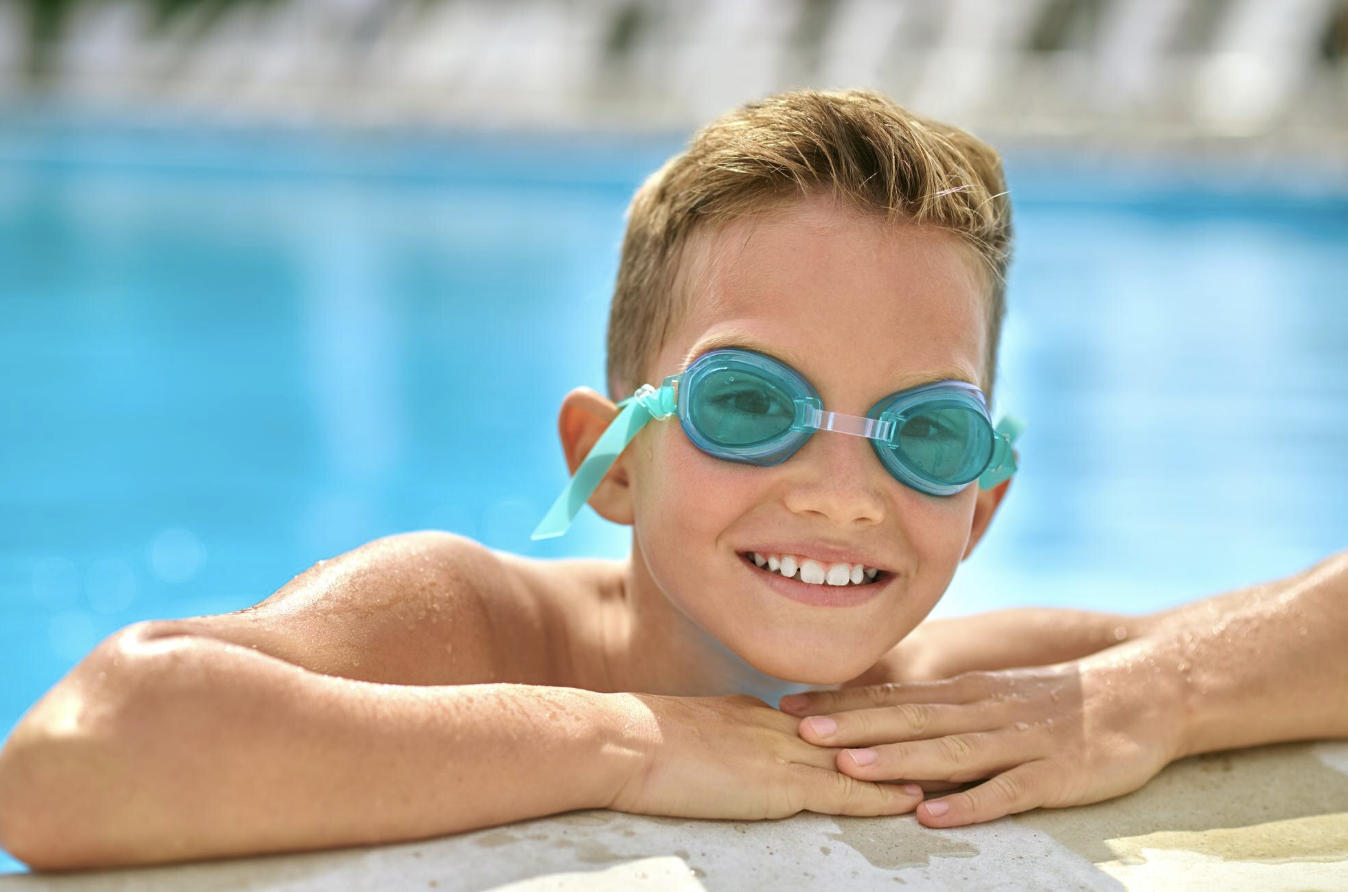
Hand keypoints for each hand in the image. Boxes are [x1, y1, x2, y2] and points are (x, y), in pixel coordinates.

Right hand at [604, 692, 925, 820]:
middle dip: (906, 737)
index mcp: (759, 714)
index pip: (829, 719)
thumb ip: (720, 741)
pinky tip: (914, 801)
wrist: (621, 741)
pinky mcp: (777, 785)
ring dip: (908, 765)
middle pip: (859, 732)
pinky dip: (882, 798)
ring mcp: (782, 753)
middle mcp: (780, 727)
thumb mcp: (690, 733)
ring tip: (954, 767)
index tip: (907, 722)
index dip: (870, 723)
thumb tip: (728, 754)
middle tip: (950, 735)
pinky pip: (842, 793)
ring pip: (862, 760)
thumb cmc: (636, 742)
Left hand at [779, 646, 1188, 826]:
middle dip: (852, 726)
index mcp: (965, 693)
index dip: (841, 702)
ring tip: (849, 768)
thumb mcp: (993, 695)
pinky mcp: (1055, 773)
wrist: (1142, 692)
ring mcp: (1019, 741)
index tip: (789, 705)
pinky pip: (1007, 791)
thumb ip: (944, 710)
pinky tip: (935, 818)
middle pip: (909, 720)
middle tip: (799, 731)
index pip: (893, 696)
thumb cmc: (1058, 702)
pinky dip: (970, 805)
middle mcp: (983, 710)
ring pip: (949, 751)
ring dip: (898, 761)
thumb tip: (883, 724)